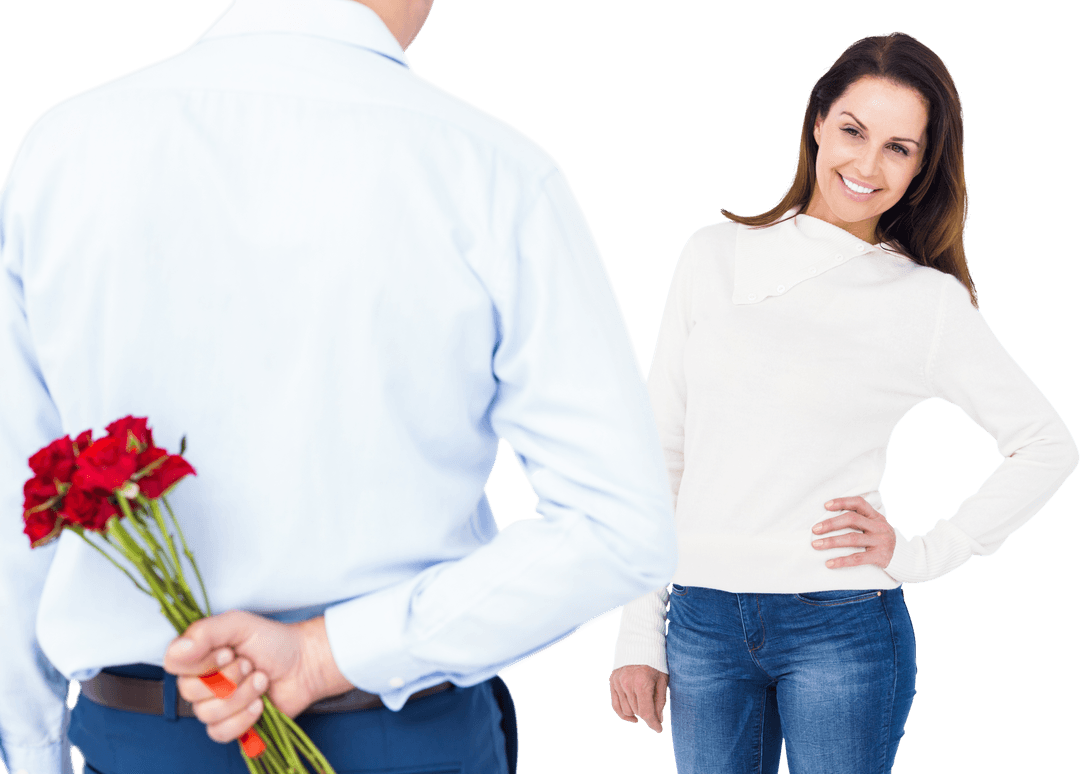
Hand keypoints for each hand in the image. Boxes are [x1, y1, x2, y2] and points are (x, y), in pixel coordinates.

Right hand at [163, 611, 352, 743]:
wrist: (304, 664)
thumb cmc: (273, 642)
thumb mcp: (239, 625)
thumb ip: (205, 631)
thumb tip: (181, 647)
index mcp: (199, 655)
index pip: (174, 664)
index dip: (200, 662)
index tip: (227, 652)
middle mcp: (201, 680)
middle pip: (190, 691)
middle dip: (229, 677)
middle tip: (250, 664)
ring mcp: (214, 705)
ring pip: (208, 713)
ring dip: (242, 695)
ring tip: (261, 680)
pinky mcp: (229, 725)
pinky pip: (219, 732)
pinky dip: (243, 718)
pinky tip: (260, 704)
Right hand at [610, 665, 667, 733]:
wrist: (640, 642)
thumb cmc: (656, 662)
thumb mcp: (663, 680)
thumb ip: (660, 701)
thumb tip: (658, 720)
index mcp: (642, 683)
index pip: (646, 712)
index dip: (653, 724)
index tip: (659, 729)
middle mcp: (627, 684)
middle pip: (637, 712)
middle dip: (647, 715)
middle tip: (655, 712)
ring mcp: (618, 683)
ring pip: (626, 710)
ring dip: (636, 713)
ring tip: (645, 708)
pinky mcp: (612, 681)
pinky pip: (615, 705)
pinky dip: (623, 713)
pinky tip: (632, 717)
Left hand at [812, 496, 895, 568]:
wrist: (904, 558)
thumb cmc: (881, 539)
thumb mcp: (875, 525)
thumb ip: (859, 519)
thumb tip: (828, 518)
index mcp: (876, 516)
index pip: (859, 503)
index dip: (842, 502)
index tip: (825, 506)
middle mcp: (879, 526)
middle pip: (852, 519)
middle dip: (831, 524)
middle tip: (815, 530)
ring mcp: (880, 541)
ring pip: (852, 539)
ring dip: (831, 541)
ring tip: (816, 545)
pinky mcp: (880, 557)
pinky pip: (858, 558)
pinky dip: (841, 561)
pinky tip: (829, 563)